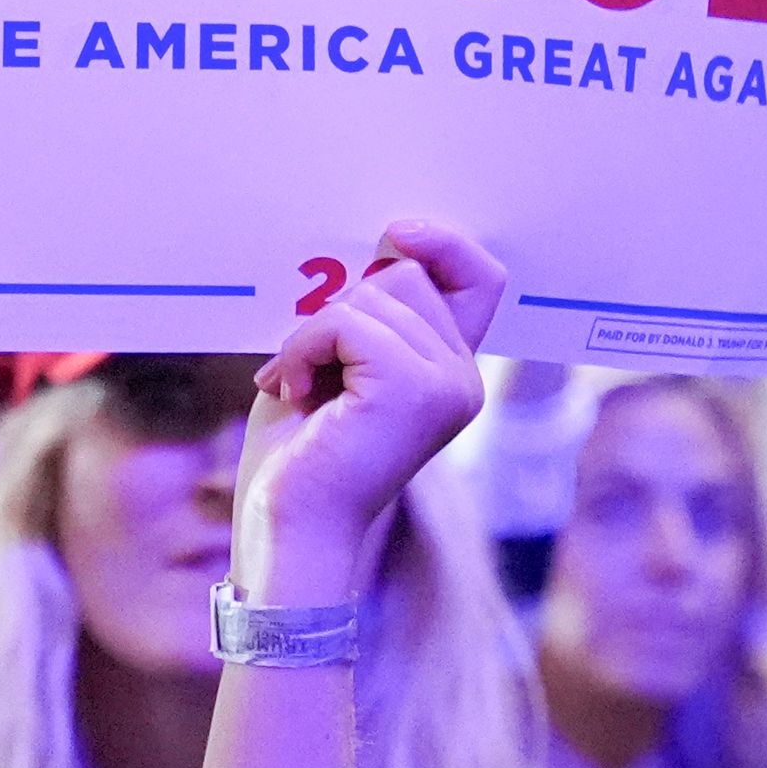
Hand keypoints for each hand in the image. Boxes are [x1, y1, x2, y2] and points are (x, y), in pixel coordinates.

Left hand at [232, 218, 500, 603]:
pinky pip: (345, 321)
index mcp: (450, 374)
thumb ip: (363, 316)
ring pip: (373, 294)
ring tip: (298, 386)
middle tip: (309, 368)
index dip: (443, 245)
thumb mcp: (331, 367)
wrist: (288, 532)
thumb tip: (379, 251)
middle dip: (342, 309)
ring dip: (312, 334)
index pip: (479, 279)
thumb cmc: (297, 459)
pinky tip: (292, 390)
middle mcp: (462, 379)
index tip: (396, 235)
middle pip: (406, 276)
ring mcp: (444, 384)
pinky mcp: (412, 389)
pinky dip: (304, 347)